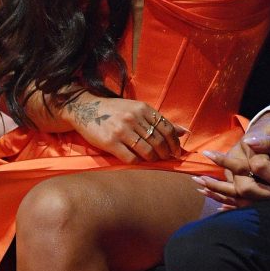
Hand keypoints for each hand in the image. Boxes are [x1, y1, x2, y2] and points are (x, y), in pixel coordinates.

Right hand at [61, 95, 184, 163]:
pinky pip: (131, 158)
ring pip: (147, 150)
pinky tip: (140, 161)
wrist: (85, 108)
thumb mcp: (138, 109)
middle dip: (167, 153)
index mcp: (143, 109)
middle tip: (168, 158)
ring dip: (154, 159)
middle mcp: (134, 118)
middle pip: (159, 140)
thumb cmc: (115, 110)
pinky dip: (139, 162)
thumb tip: (184, 132)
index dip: (175, 142)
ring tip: (156, 161)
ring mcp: (122, 130)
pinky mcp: (110, 142)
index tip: (177, 151)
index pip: (167, 128)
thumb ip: (159, 120)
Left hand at [192, 110, 269, 205]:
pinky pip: (246, 205)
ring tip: (199, 188)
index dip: (226, 162)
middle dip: (217, 186)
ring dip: (220, 195)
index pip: (246, 169)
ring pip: (241, 200)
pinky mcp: (268, 197)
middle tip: (196, 180)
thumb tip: (248, 142)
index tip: (208, 153)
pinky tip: (216, 203)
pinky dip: (230, 203)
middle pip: (240, 191)